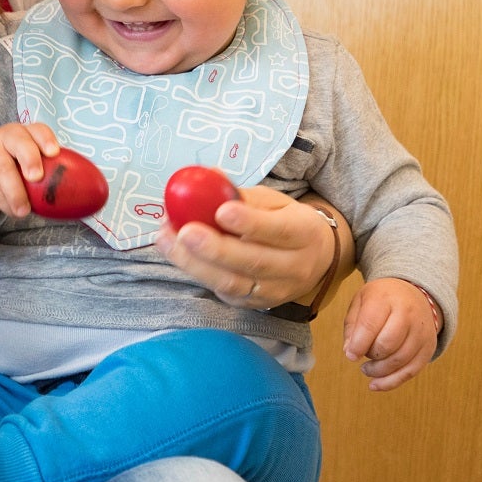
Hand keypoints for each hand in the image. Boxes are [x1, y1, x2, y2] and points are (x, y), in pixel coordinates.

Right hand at [0, 123, 61, 233]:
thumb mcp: (31, 166)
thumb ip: (53, 174)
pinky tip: (13, 211)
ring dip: (14, 192)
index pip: (37, 130)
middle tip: (36, 177)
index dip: (46, 139)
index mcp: (27, 133)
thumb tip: (91, 196)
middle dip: (29, 158)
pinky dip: (3, 203)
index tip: (54, 153)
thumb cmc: (16, 170)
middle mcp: (7, 138)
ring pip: (1, 169)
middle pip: (17, 142)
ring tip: (23, 211)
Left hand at [154, 185, 339, 309]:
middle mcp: (294, 267)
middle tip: (184, 232)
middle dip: (215, 249)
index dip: (249, 223)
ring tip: (167, 241)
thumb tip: (208, 176)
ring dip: (195, 264)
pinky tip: (178, 254)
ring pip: (233, 283)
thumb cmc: (287, 222)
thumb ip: (241, 194)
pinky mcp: (254, 305)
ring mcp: (274, 291)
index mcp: (304, 233)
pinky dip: (198, 273)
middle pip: (253, 262)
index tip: (221, 211)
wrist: (314, 259)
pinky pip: (224, 292)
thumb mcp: (274, 202)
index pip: (278, 230)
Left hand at [342, 278, 437, 390]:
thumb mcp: (361, 301)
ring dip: (379, 371)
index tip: (350, 355)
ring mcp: (421, 331)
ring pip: (399, 361)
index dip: (358, 345)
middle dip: (370, 355)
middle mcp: (408, 313)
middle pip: (387, 344)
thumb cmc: (382, 300)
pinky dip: (391, 382)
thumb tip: (350, 352)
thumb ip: (352, 326)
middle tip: (362, 354)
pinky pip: (411, 371)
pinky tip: (376, 384)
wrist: (414, 294)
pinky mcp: (429, 347)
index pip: (370, 325)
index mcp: (386, 298)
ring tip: (367, 369)